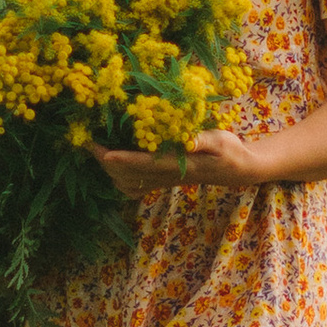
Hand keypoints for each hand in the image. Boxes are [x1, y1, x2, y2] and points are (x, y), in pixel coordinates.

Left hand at [92, 130, 269, 195]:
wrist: (238, 170)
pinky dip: (119, 178)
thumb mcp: (221, 140)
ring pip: (128, 182)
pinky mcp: (162, 181)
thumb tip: (186, 139)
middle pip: (129, 174)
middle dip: (106, 160)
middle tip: (88, 141)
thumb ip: (203, 140)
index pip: (146, 163)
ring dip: (109, 169)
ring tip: (95, 150)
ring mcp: (163, 181)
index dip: (123, 158)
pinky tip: (113, 164)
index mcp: (179, 164)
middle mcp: (167, 176)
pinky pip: (135, 186)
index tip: (104, 152)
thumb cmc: (230, 150)